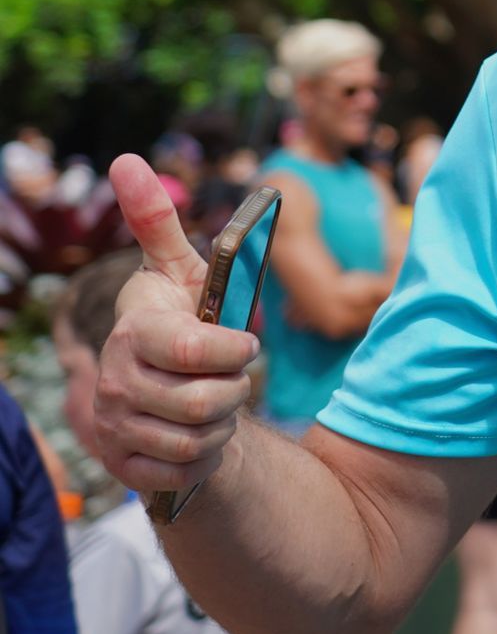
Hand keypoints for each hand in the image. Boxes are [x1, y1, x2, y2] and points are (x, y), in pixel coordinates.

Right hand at [95, 155, 258, 492]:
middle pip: (207, 403)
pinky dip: (206, 459)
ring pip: (200, 441)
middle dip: (236, 390)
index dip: (235, 352)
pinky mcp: (124, 466)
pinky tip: (200, 437)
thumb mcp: (180, 270)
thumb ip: (157, 222)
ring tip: (215, 402)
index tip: (244, 344)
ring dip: (225, 424)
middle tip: (231, 377)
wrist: (164, 384)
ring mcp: (116, 426)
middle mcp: (116, 381)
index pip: (196, 351)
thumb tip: (124, 160)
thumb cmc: (181, 317)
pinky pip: (185, 473)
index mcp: (135, 332)